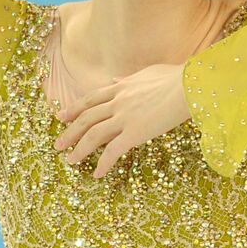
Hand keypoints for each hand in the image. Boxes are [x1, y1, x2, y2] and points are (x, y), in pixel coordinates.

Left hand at [51, 63, 190, 178]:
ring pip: (93, 135)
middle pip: (86, 118)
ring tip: (70, 161)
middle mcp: (117, 102)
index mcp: (120, 88)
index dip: (74, 108)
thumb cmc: (175, 78)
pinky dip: (103, 163)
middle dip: (70, 132)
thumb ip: (128, 79)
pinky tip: (97, 174)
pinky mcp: (135, 132)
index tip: (61, 117)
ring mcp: (124, 118)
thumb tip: (115, 80)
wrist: (188, 85)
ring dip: (80, 149)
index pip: (90, 99)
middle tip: (58, 144)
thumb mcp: (147, 73)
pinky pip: (113, 151)